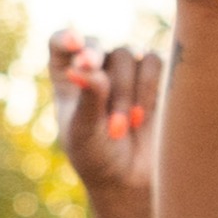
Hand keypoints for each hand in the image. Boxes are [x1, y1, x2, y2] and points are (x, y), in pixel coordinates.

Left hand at [50, 26, 159, 202]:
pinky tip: (141, 119)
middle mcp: (96, 66)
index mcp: (67, 76)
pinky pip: (154, 61)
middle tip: (98, 83)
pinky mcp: (157, 75)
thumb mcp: (85, 131)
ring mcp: (127, 69)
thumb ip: (88, 98)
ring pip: (128, 53)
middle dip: (99, 69)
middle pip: (96, 46)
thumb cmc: (97, 156)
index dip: (66, 38)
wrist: (131, 180)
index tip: (75, 44)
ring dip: (125, 91)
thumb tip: (85, 66)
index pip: (60, 43)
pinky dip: (148, 89)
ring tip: (122, 128)